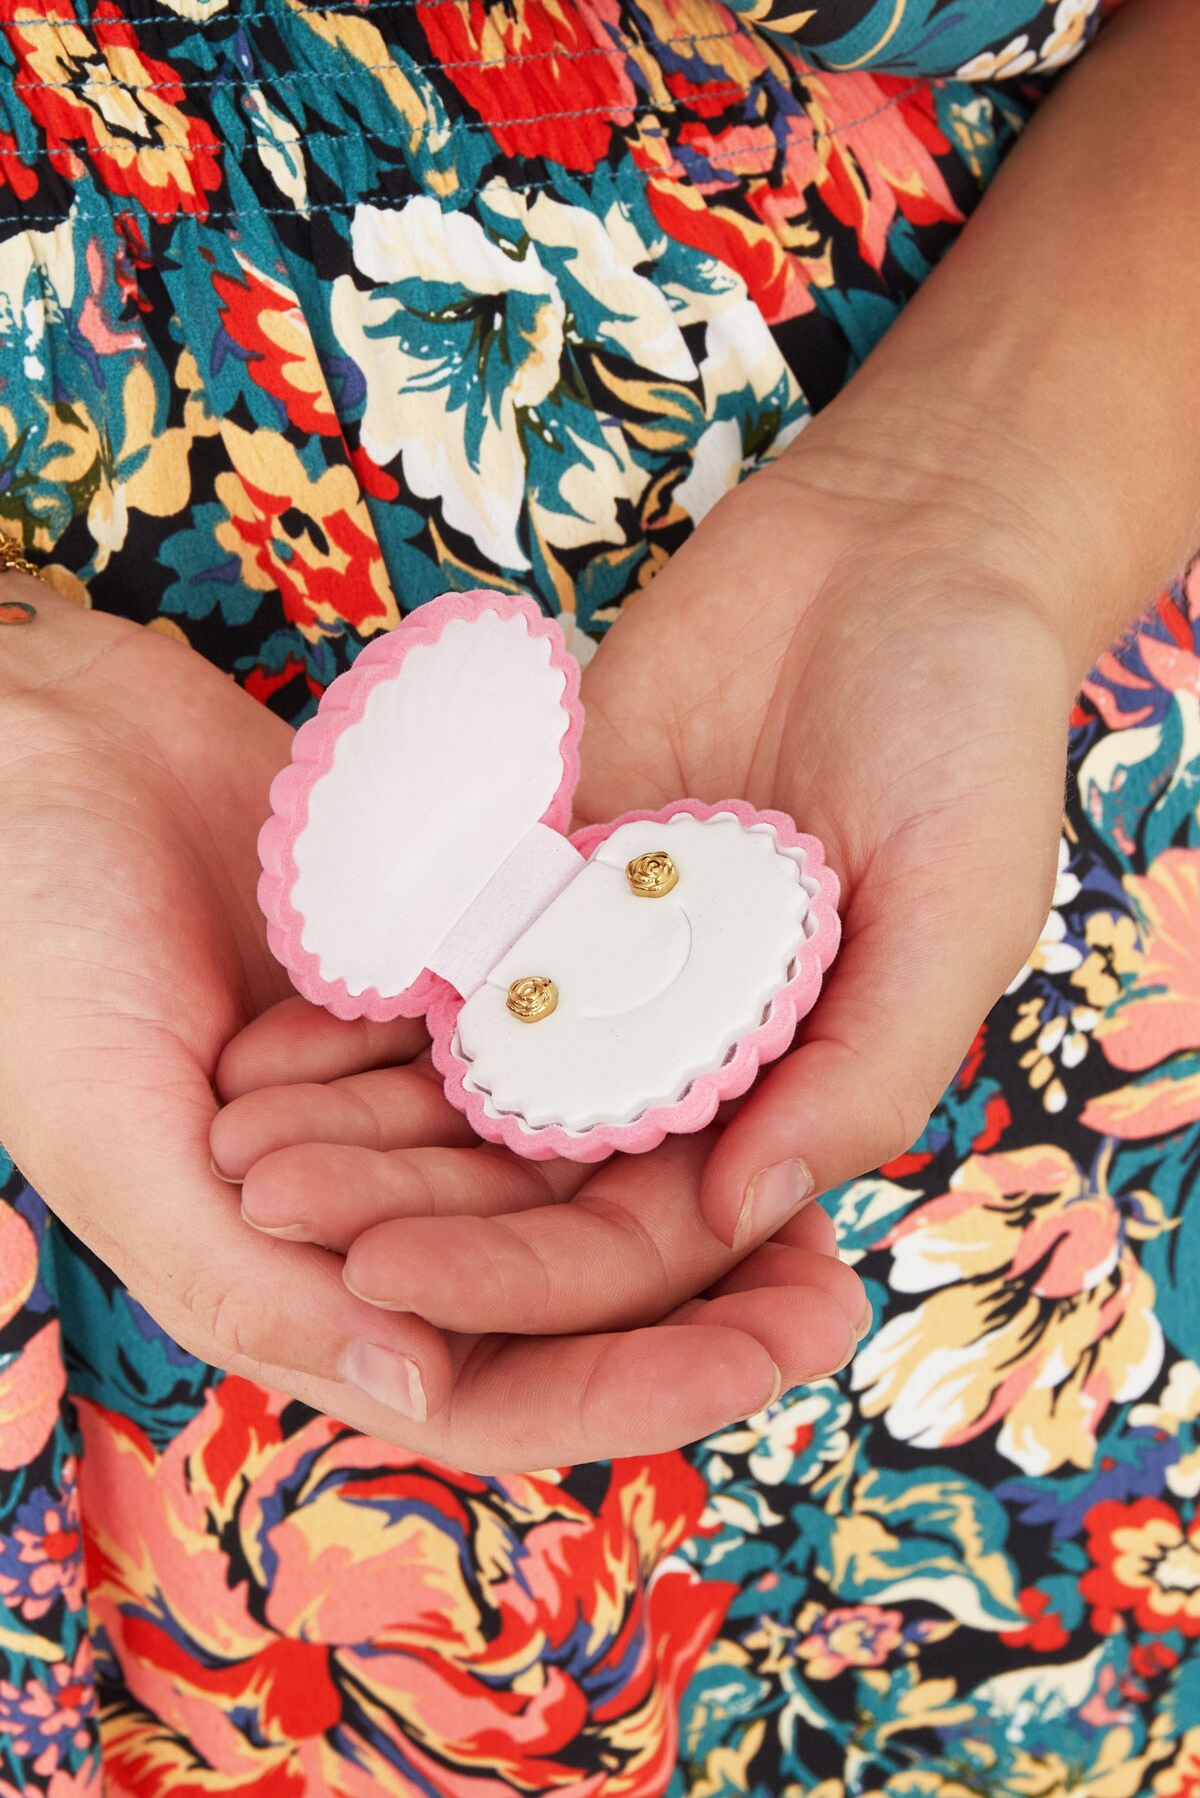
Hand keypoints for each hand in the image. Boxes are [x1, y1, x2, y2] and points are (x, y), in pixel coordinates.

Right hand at [0, 586, 855, 1470]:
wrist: (36, 755)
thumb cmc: (30, 953)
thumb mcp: (114, 1140)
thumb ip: (251, 1286)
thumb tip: (430, 1389)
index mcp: (288, 1274)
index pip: (488, 1378)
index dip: (631, 1387)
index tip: (765, 1359)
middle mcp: (365, 1203)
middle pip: (559, 1289)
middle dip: (700, 1302)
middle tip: (838, 1286)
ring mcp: (406, 1093)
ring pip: (575, 1171)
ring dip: (693, 1185)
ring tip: (823, 1181)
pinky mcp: (437, 989)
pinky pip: (557, 1043)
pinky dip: (639, 1058)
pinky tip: (744, 1049)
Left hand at [216, 417, 1070, 1402]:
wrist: (895, 553)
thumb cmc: (966, 733)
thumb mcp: (960, 907)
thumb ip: (869, 1064)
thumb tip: (748, 1210)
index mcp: (787, 1091)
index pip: (645, 1235)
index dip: (522, 1272)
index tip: (388, 1278)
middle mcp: (684, 1048)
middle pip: (532, 1174)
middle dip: (407, 1206)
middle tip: (273, 1212)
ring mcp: (605, 961)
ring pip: (469, 1078)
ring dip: (357, 1120)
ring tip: (240, 1141)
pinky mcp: (546, 866)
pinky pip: (447, 949)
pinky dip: (361, 997)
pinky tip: (267, 1030)